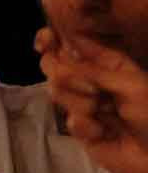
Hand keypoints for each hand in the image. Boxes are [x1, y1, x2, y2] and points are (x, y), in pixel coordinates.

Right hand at [41, 28, 147, 172]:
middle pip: (54, 66)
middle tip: (92, 91)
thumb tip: (56, 59)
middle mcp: (91, 80)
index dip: (53, 40)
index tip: (44, 42)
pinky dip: (87, 126)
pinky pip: (70, 120)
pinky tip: (104, 132)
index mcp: (107, 63)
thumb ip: (91, 71)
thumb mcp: (129, 84)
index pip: (71, 44)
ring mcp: (83, 104)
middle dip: (67, 77)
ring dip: (82, 103)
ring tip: (105, 113)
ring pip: (57, 93)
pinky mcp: (80, 128)